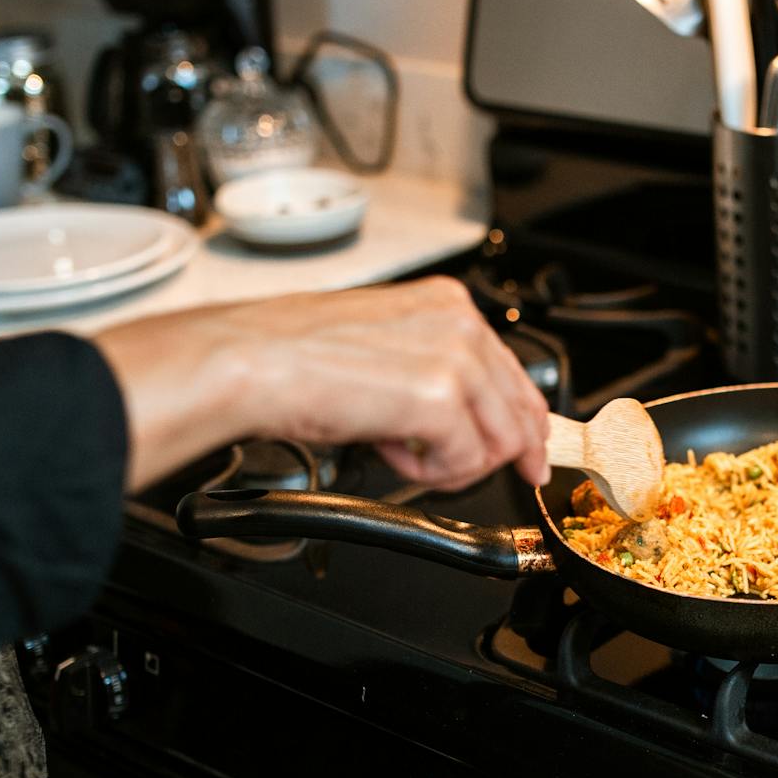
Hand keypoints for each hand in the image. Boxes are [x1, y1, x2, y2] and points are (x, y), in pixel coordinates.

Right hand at [93, 277, 550, 492]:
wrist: (251, 362)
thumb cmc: (296, 355)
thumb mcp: (385, 347)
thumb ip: (435, 372)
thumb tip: (466, 418)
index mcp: (449, 304)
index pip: (515, 375)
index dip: (524, 426)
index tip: (526, 457)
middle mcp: (460, 324)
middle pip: (519, 415)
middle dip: (491, 455)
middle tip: (455, 471)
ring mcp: (455, 359)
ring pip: (499, 445)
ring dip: (451, 465)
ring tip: (401, 451)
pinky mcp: (440, 399)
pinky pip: (465, 463)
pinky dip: (429, 473)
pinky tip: (390, 450)